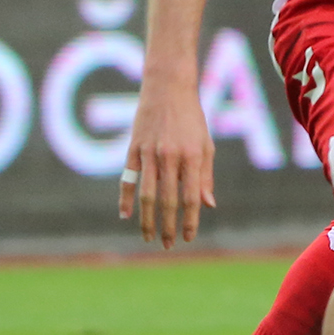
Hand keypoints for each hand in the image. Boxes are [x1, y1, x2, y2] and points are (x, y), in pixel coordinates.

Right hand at [121, 75, 215, 247]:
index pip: (191, 198)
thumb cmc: (192, 118)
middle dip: (169, 226)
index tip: (189, 238)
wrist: (168, 88)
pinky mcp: (133, 149)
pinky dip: (125, 198)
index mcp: (192, 157)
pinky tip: (125, 215)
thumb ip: (205, 176)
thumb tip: (208, 205)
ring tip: (148, 237)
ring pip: (146, 194)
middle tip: (169, 245)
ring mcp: (149, 153)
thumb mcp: (206, 145)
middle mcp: (170, 157)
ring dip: (147, 219)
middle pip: (168, 200)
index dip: (190, 221)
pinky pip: (128, 178)